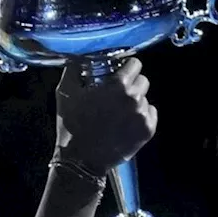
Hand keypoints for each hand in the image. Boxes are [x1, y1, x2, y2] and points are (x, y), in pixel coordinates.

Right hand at [54, 57, 156, 174]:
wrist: (81, 160)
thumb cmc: (72, 125)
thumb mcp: (66, 93)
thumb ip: (73, 69)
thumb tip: (78, 56)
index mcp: (118, 85)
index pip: (135, 64)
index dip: (126, 67)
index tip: (120, 72)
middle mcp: (134, 98)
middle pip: (143, 80)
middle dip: (131, 84)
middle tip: (117, 94)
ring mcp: (143, 116)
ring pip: (145, 99)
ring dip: (134, 102)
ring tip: (118, 112)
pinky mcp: (148, 131)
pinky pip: (151, 114)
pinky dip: (141, 116)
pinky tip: (126, 122)